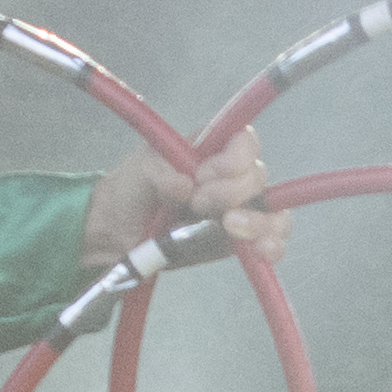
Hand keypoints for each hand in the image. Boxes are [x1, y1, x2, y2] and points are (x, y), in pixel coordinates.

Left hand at [89, 127, 286, 269]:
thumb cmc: (132, 189)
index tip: (202, 175)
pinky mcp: (240, 242)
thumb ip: (160, 173)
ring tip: (229, 227)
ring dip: (258, 220)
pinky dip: (273, 245)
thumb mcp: (140, 171)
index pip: (245, 142)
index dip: (233, 158)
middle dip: (231, 193)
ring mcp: (240, 210)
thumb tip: (184, 186)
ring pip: (272, 211)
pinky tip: (263, 249)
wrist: (119, 232)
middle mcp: (233, 176)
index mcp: (213, 148)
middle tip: (196, 204)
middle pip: (258, 177)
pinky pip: (269, 241)